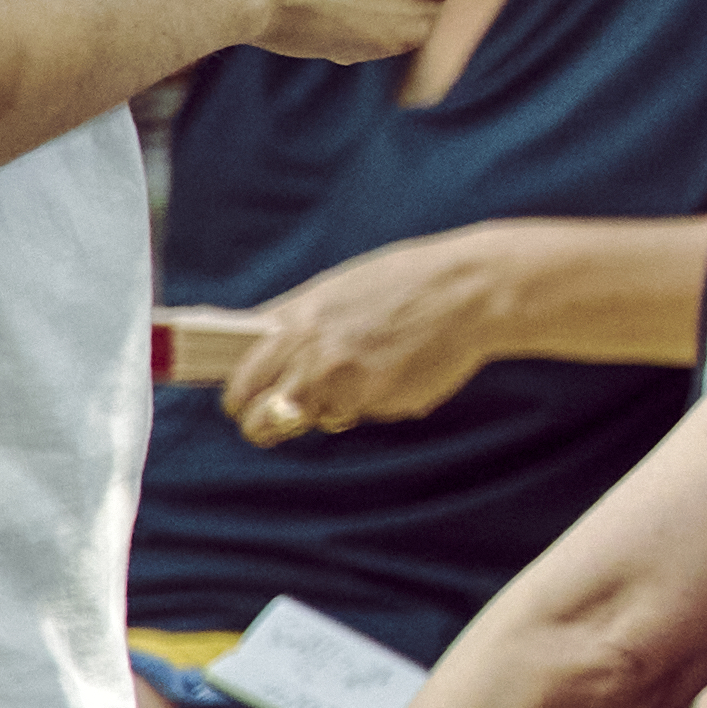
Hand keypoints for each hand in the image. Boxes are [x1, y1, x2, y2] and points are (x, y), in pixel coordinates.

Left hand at [227, 224, 522, 440]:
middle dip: (269, 424)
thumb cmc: (400, 282)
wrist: (469, 291)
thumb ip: (287, 322)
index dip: (240, 401)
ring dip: (331, 407)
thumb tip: (236, 339)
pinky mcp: (382, 407)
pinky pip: (364, 414)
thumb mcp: (331, 291)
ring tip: (363, 371)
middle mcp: (313, 362)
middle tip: (287, 414)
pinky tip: (396, 368)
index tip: (247, 403)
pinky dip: (375, 400)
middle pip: (261, 423)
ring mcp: (348, 389)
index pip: (239, 388)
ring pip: (317, 420)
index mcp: (293, 328)